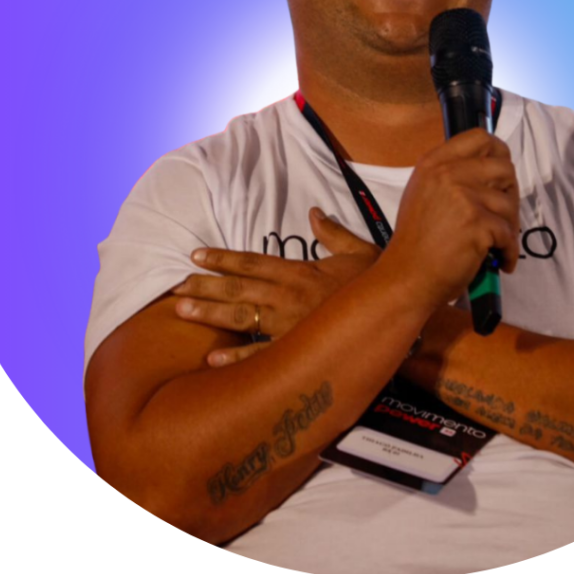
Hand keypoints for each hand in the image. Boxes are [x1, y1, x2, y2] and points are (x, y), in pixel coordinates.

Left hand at [174, 207, 380, 364]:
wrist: (399, 309)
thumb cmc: (377, 281)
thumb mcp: (357, 250)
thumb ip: (332, 232)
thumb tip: (314, 212)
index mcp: (299, 271)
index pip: (252, 262)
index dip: (222, 258)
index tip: (196, 256)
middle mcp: (288, 294)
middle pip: (238, 288)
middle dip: (204, 286)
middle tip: (174, 287)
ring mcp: (290, 323)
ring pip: (242, 317)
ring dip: (209, 313)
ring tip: (180, 311)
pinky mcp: (298, 349)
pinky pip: (263, 356)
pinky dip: (238, 359)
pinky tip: (213, 361)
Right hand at [386, 128, 519, 309]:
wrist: (407, 277)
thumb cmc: (417, 242)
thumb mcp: (424, 193)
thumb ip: (451, 176)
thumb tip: (490, 171)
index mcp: (434, 162)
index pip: (479, 137)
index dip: (498, 153)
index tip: (501, 174)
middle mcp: (447, 172)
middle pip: (503, 167)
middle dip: (510, 193)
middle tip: (503, 216)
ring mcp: (463, 196)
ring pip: (509, 203)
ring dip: (510, 227)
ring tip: (499, 244)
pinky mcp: (476, 222)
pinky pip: (508, 233)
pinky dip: (509, 251)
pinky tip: (500, 261)